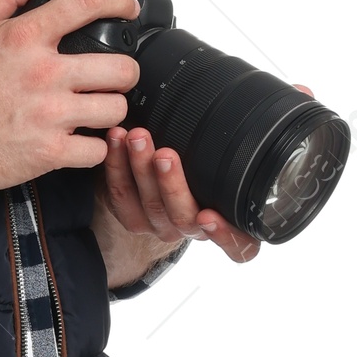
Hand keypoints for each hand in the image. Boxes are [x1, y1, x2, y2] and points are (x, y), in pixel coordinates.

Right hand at [0, 0, 142, 194]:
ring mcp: (50, 115)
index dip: (118, 0)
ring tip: (95, 110)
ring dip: (110, 109)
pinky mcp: (49, 152)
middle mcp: (44, 73)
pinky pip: (98, 149)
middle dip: (122, 71)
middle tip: (111, 77)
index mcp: (25, 37)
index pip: (88, 4)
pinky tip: (81, 141)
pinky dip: (93, 147)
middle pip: (120, 68)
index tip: (127, 7)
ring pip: (116, 108)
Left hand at [92, 123, 258, 287]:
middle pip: (183, 217)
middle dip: (171, 184)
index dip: (224, 235)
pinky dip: (116, 165)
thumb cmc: (202, 164)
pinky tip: (116, 140)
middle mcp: (193, 229)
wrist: (157, 176)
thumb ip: (230, 156)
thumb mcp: (221, 163)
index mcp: (227, 225)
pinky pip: (122, 195)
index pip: (238, 245)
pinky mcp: (133, 218)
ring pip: (150, 204)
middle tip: (164, 155)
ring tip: (136, 137)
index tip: (209, 216)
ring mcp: (161, 226)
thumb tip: (240, 110)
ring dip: (140, 167)